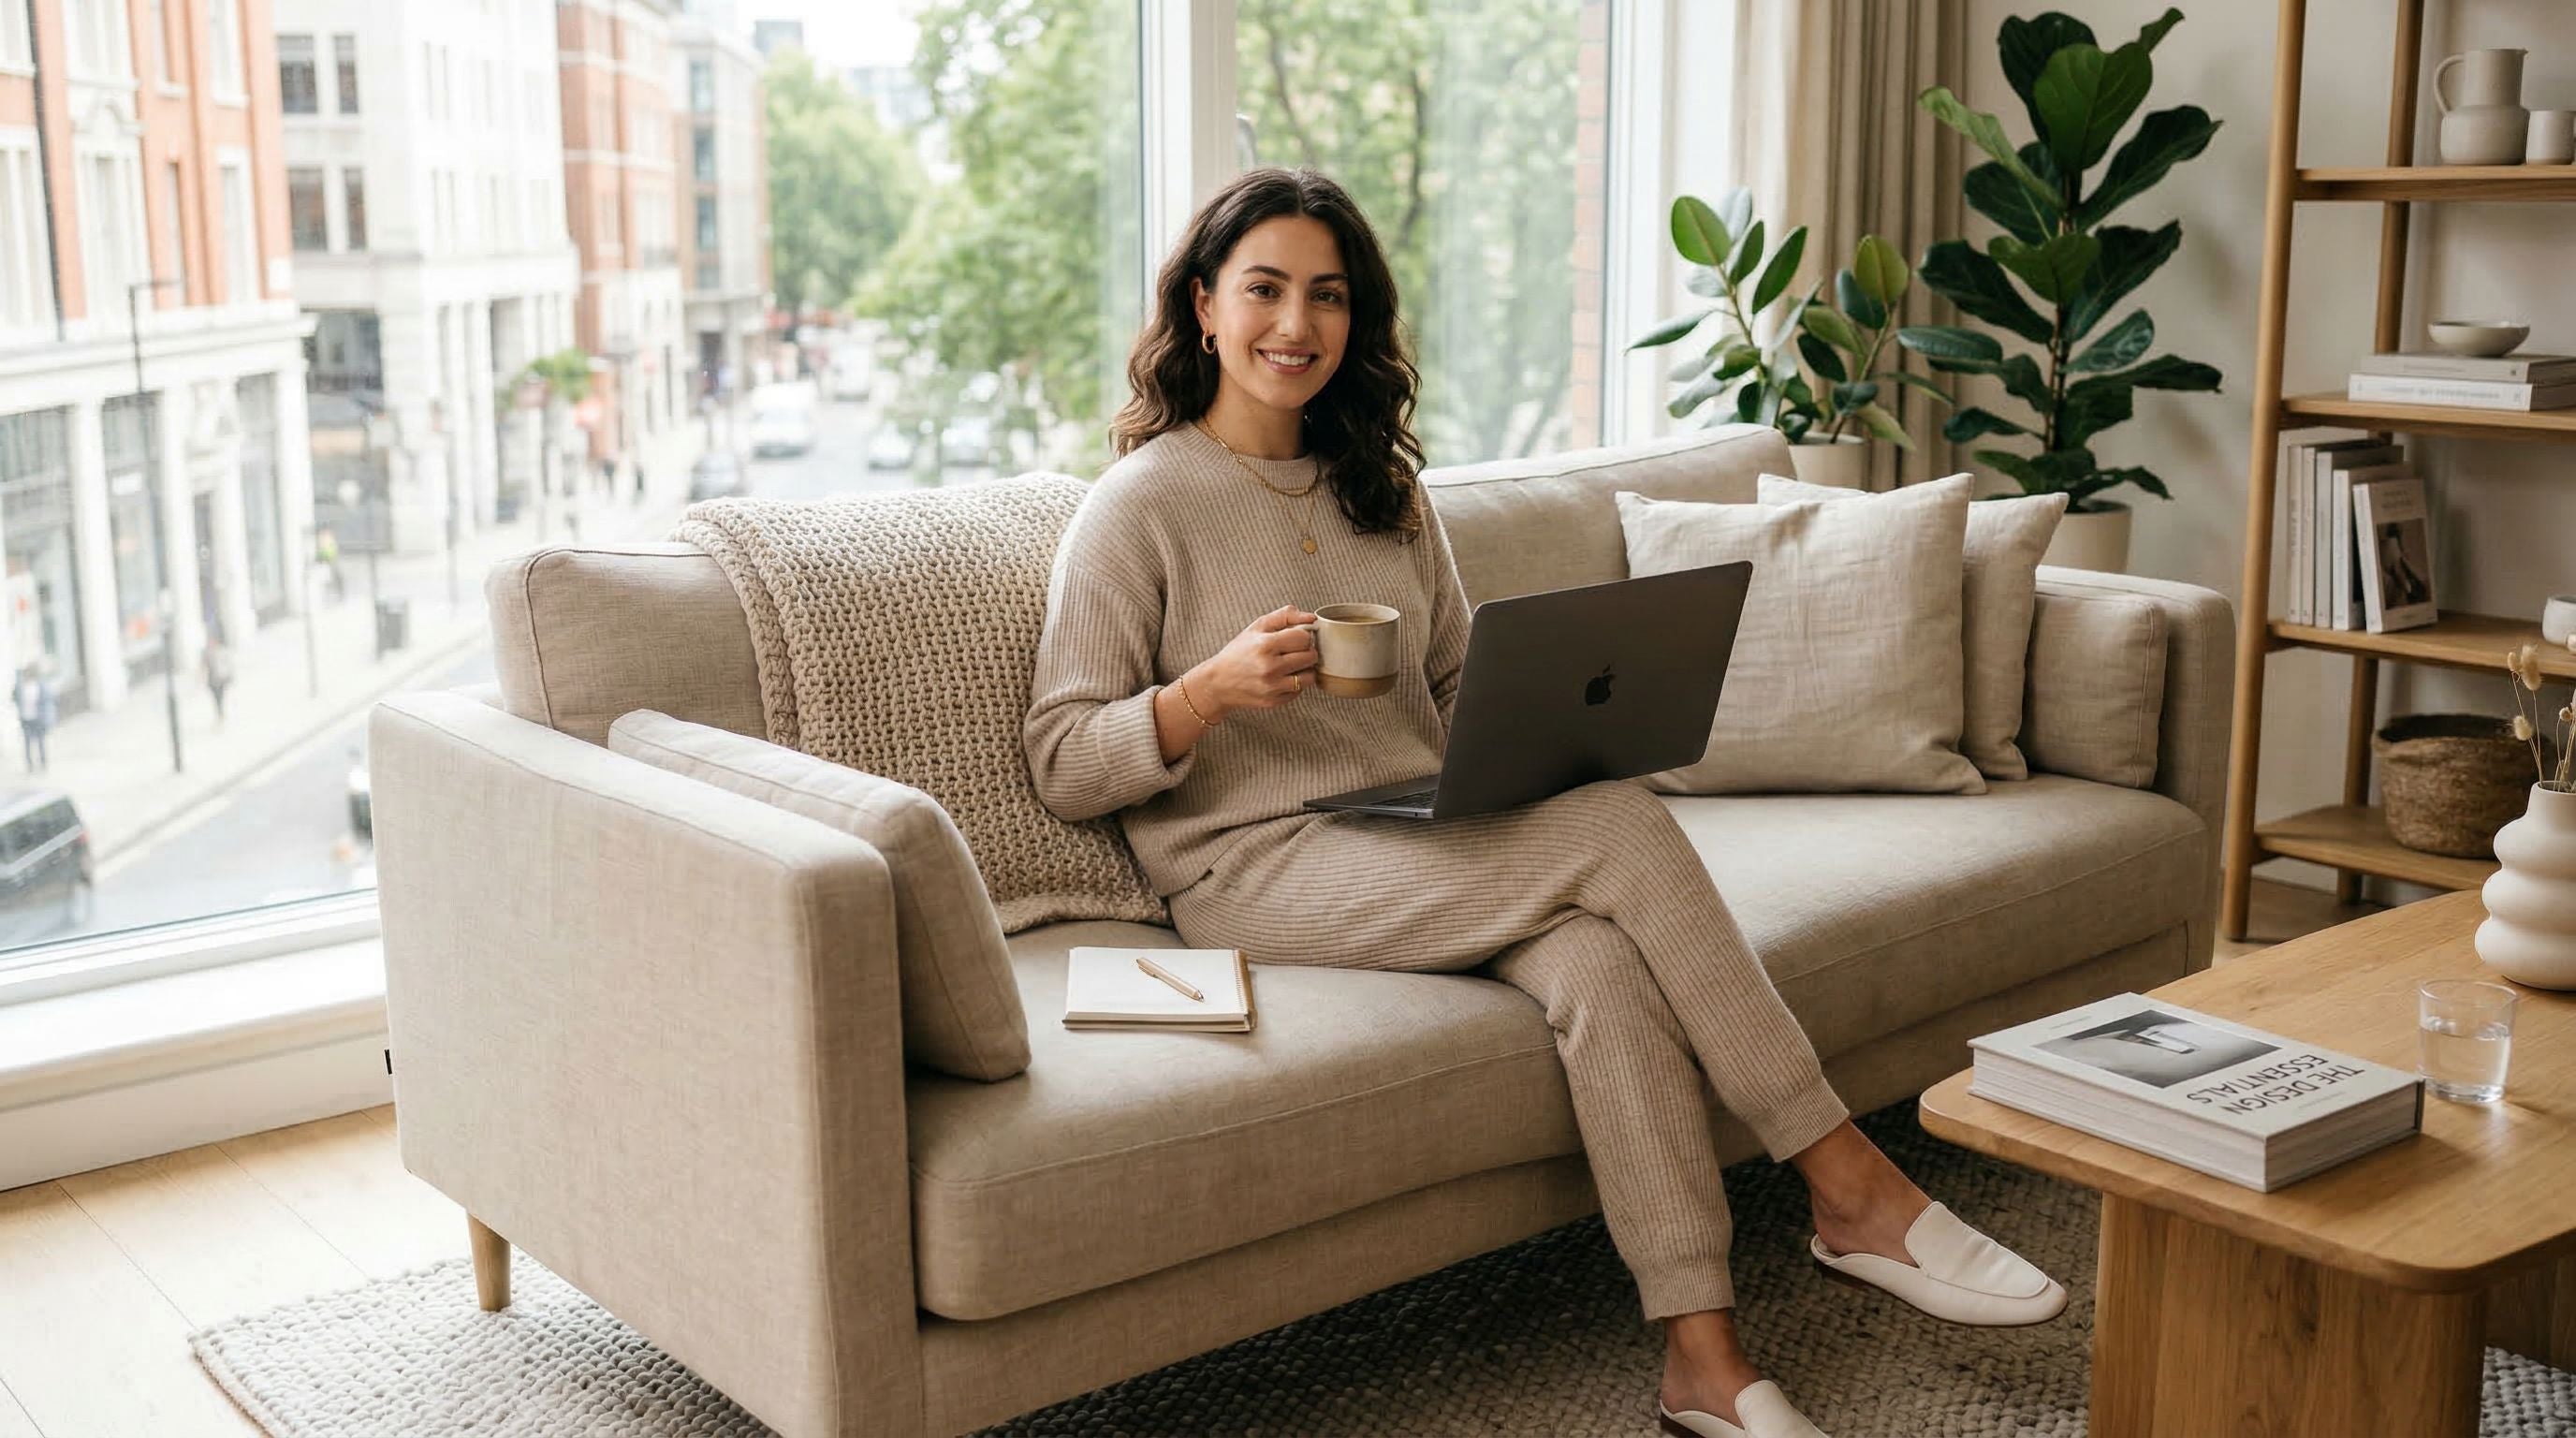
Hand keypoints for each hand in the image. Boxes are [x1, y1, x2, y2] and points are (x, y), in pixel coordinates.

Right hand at [1193, 605, 1320, 718]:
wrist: (1218, 682)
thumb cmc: (1239, 651)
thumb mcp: (1257, 627)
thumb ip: (1285, 616)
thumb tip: (1311, 618)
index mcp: (1265, 645)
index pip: (1304, 637)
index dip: (1302, 636)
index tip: (1294, 638)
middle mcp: (1269, 667)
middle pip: (1310, 656)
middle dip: (1306, 651)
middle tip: (1293, 651)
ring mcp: (1272, 687)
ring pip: (1310, 676)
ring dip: (1305, 669)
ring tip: (1292, 665)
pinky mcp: (1274, 701)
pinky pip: (1300, 690)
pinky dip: (1296, 683)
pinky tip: (1283, 677)